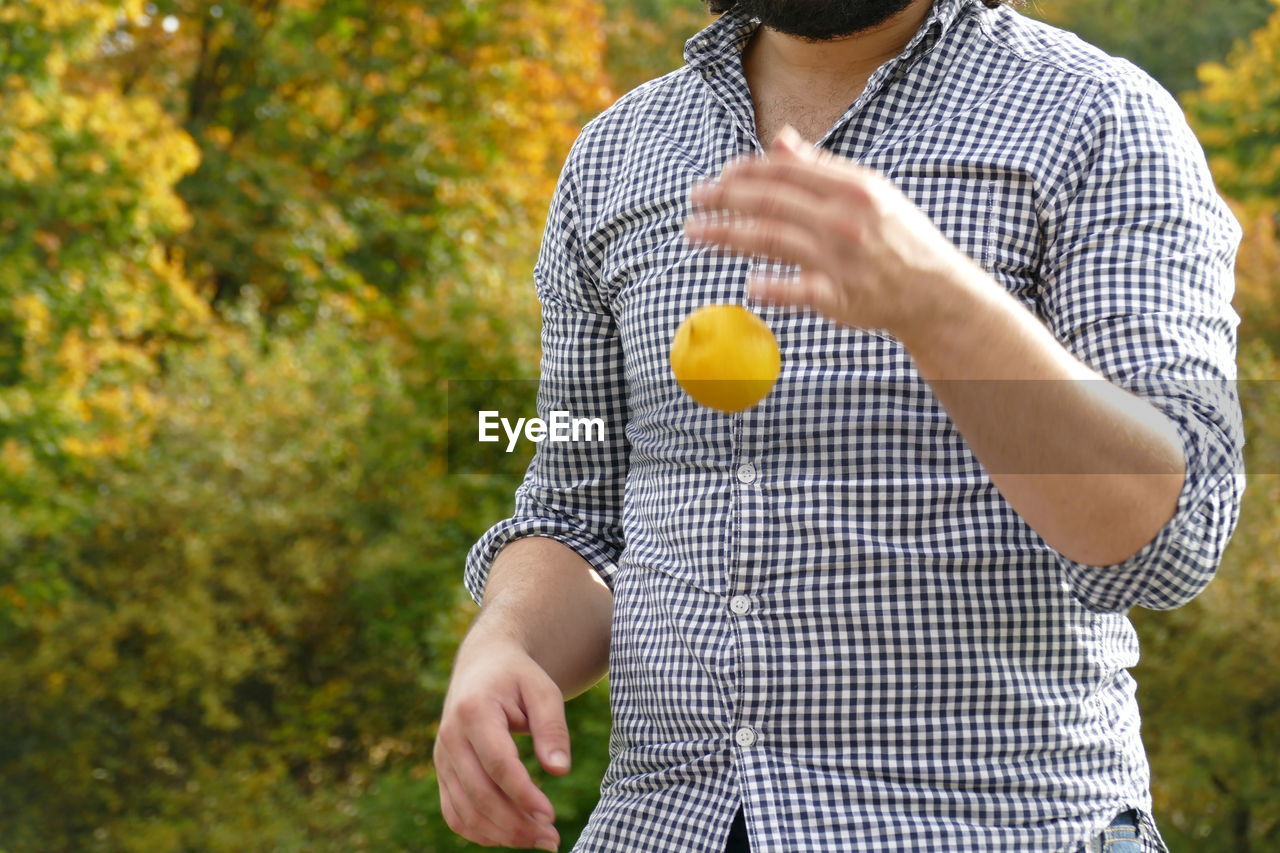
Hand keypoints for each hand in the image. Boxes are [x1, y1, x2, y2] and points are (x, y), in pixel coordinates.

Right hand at [434, 637, 570, 850]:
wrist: (482, 665)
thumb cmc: (518, 677)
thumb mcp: (543, 691)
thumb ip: (553, 728)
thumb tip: (560, 771)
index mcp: (474, 711)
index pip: (498, 764)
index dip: (524, 795)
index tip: (551, 816)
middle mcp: (450, 737)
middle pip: (479, 794)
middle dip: (516, 823)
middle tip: (552, 838)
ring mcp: (442, 757)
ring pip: (465, 811)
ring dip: (501, 834)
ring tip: (539, 840)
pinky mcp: (443, 772)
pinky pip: (455, 814)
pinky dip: (480, 833)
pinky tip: (511, 836)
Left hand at [683, 124, 983, 341]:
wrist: (934, 291)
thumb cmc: (896, 237)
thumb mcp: (869, 192)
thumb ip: (820, 167)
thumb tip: (778, 139)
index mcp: (852, 188)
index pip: (787, 171)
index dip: (747, 171)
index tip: (721, 176)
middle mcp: (844, 219)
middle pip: (770, 202)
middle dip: (725, 198)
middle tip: (695, 199)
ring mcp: (840, 259)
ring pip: (771, 240)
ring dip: (726, 235)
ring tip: (695, 233)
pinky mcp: (839, 298)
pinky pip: (797, 291)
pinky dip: (771, 288)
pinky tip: (749, 284)